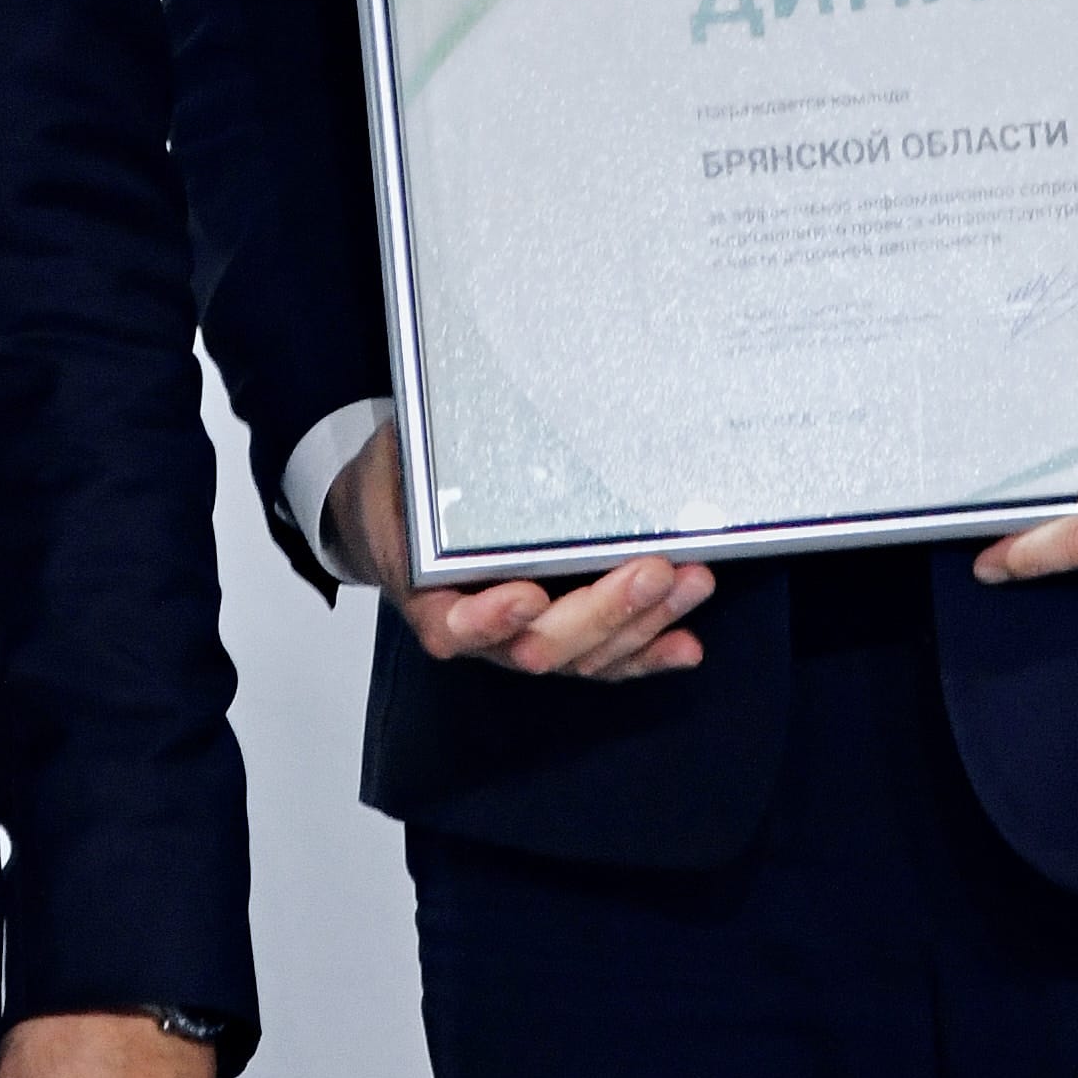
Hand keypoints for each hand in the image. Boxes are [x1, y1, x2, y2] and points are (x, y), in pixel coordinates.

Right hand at [332, 426, 715, 682]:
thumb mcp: (396, 462)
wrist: (387, 517)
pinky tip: (684, 645)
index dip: (491, 621)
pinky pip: (604, 658)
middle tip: (650, 571)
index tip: (527, 594)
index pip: (453, 627)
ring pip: (583, 655)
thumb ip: (421, 461)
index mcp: (427, 595)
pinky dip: (646, 652)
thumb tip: (464, 420)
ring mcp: (521, 639)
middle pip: (540, 647)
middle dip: (603, 612)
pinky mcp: (558, 634)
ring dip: (641, 625)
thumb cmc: (397, 488)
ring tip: (690, 584)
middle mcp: (479, 632)